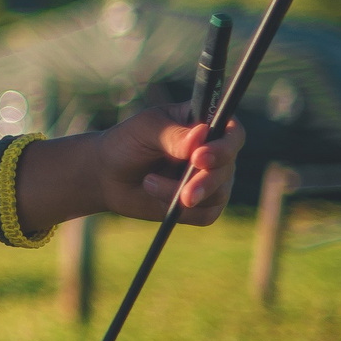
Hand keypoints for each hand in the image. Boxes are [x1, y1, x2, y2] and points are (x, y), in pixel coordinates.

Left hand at [89, 103, 246, 224]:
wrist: (106, 174)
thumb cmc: (127, 142)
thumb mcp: (145, 130)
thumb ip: (173, 134)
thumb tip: (201, 136)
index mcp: (207, 125)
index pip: (234, 134)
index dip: (224, 147)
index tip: (199, 157)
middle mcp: (216, 153)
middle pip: (228, 168)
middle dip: (206, 181)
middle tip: (185, 192)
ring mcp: (211, 179)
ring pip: (218, 194)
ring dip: (181, 194)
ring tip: (148, 182)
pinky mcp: (201, 205)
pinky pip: (206, 215)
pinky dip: (182, 211)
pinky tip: (156, 197)